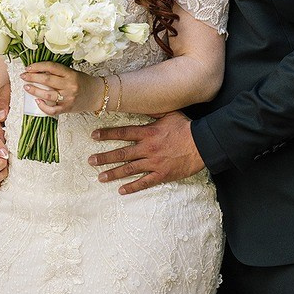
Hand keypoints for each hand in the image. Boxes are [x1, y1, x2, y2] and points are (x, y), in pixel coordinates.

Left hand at [20, 63, 98, 115]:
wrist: (97, 95)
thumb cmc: (84, 82)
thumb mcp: (73, 73)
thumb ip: (59, 72)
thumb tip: (39, 71)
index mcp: (71, 74)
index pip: (52, 67)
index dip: (38, 66)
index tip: (29, 67)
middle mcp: (69, 85)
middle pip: (47, 80)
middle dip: (32, 77)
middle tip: (23, 76)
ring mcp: (68, 98)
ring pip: (47, 95)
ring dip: (35, 90)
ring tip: (26, 87)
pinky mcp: (67, 108)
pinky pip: (52, 110)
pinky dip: (43, 106)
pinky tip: (37, 101)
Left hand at [88, 111, 203, 193]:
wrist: (202, 144)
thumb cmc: (186, 127)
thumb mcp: (169, 114)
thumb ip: (153, 111)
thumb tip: (141, 103)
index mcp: (148, 132)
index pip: (123, 133)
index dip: (107, 134)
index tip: (93, 136)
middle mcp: (147, 148)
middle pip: (121, 153)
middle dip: (104, 157)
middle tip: (90, 161)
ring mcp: (154, 163)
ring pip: (129, 169)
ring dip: (113, 173)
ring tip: (100, 178)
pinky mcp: (162, 174)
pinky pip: (144, 182)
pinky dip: (132, 187)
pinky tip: (121, 190)